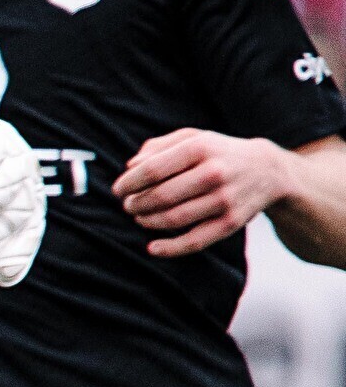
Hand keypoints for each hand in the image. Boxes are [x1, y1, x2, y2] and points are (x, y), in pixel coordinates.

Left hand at [114, 128, 293, 257]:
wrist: (268, 170)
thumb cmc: (218, 153)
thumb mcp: (192, 138)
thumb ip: (158, 147)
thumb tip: (130, 167)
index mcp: (201, 148)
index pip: (152, 170)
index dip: (129, 183)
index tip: (118, 190)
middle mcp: (215, 173)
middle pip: (160, 196)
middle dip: (135, 204)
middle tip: (128, 206)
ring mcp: (224, 199)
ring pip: (173, 218)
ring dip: (148, 221)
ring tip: (140, 218)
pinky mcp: (231, 222)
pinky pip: (195, 241)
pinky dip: (170, 248)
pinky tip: (152, 248)